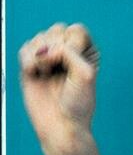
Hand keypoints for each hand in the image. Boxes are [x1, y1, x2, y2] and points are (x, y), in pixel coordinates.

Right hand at [18, 23, 99, 152]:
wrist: (60, 125)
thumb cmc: (77, 103)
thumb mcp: (84, 73)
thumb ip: (68, 52)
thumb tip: (43, 49)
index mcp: (86, 52)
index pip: (76, 30)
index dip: (72, 45)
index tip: (74, 67)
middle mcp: (68, 52)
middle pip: (57, 30)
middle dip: (56, 49)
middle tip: (58, 71)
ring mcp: (48, 57)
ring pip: (39, 37)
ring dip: (41, 56)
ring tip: (46, 74)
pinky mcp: (31, 65)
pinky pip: (24, 48)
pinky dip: (28, 60)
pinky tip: (34, 73)